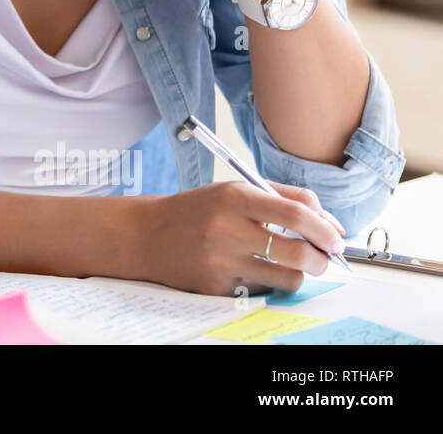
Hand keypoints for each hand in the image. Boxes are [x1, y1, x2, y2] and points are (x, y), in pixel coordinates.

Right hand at [136, 181, 345, 296]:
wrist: (146, 235)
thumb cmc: (196, 211)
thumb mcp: (234, 190)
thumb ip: (284, 198)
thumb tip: (331, 225)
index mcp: (235, 198)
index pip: (297, 215)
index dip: (325, 230)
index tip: (334, 238)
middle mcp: (227, 229)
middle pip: (299, 252)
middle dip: (322, 259)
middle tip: (323, 258)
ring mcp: (221, 261)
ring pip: (287, 278)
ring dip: (300, 274)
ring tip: (291, 266)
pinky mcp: (216, 287)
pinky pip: (262, 291)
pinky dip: (268, 283)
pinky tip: (256, 272)